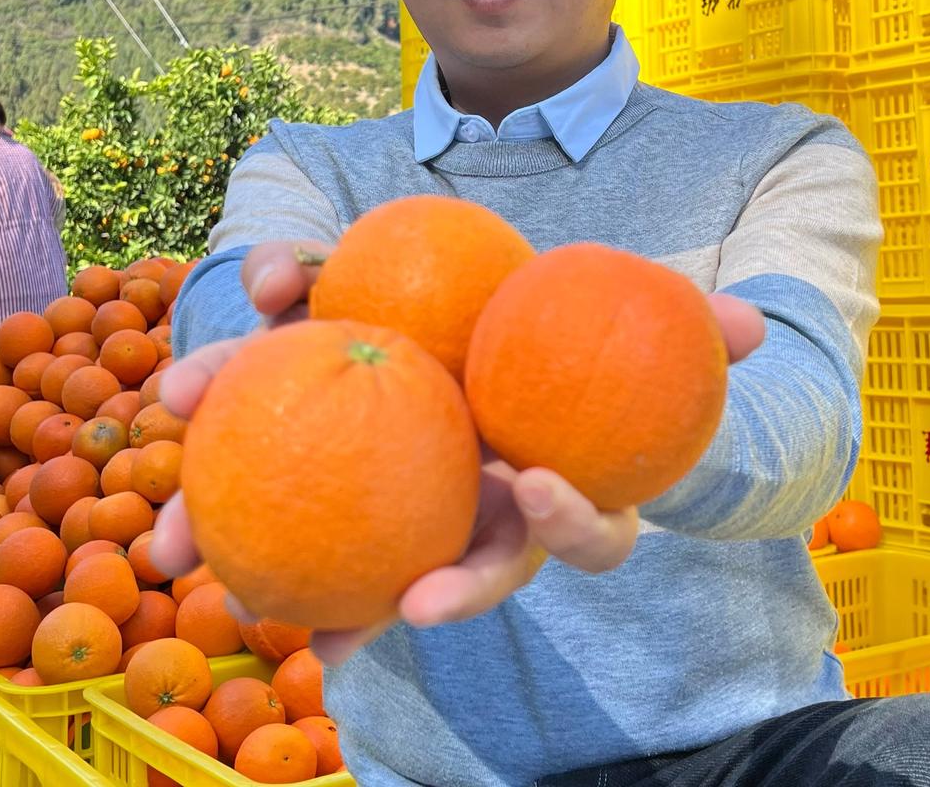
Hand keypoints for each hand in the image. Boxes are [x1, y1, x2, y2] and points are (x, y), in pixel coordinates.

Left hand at [151, 246, 765, 665]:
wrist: (501, 305)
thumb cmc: (576, 330)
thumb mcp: (633, 318)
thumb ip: (690, 327)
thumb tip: (756, 325)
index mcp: (543, 483)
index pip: (565, 534)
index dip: (555, 528)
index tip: (523, 488)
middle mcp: (467, 501)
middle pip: (436, 565)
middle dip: (399, 599)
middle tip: (344, 624)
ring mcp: (397, 475)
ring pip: (334, 527)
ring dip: (257, 546)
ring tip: (180, 555)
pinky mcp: (335, 428)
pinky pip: (280, 432)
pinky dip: (229, 415)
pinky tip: (174, 403)